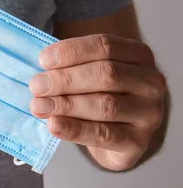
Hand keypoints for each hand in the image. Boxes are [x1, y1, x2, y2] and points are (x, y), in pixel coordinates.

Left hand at [28, 34, 165, 170]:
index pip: (105, 46)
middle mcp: (150, 81)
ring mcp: (149, 112)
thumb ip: (69, 69)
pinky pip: (103, 134)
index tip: (43, 60)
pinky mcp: (138, 141)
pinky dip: (74, 129)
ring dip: (66, 104)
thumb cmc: (98, 97)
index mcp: (138, 55)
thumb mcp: (88, 75)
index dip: (71, 52)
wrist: (117, 138)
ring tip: (38, 106)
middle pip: (105, 74)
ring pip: (105, 104)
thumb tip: (39, 74)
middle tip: (36, 86)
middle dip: (65, 80)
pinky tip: (54, 125)